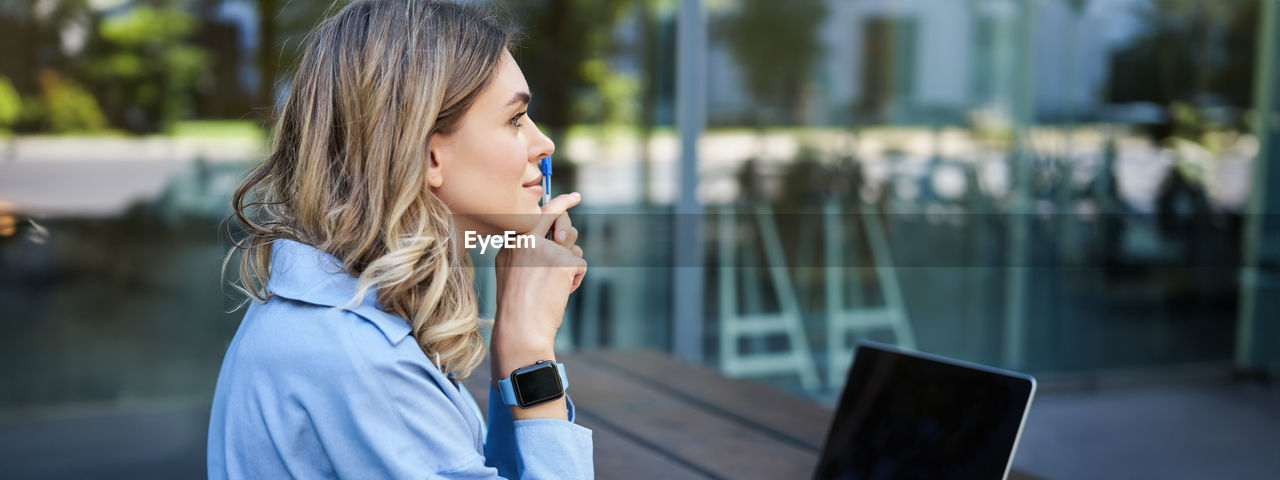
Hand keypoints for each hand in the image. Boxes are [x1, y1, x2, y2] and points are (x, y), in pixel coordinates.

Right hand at [490, 193, 585, 418]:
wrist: (520, 330)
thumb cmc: (518, 309)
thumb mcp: (513, 274)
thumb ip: (531, 251)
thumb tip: (564, 237)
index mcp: (510, 243)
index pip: (538, 214)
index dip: (559, 204)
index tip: (574, 197)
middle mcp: (525, 240)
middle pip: (560, 221)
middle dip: (570, 234)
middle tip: (567, 251)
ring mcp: (544, 248)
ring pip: (573, 244)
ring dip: (571, 264)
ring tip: (553, 286)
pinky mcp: (562, 260)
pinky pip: (580, 263)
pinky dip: (575, 279)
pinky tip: (561, 292)